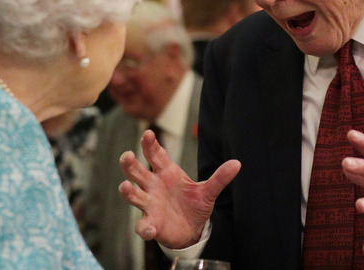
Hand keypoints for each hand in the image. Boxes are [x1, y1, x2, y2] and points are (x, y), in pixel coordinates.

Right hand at [118, 130, 240, 248]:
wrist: (192, 230)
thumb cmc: (194, 205)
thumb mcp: (208, 191)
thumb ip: (220, 178)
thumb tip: (238, 163)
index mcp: (166, 173)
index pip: (155, 155)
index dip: (150, 144)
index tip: (148, 133)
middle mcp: (153, 186)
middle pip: (137, 172)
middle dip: (129, 164)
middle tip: (127, 156)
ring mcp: (149, 205)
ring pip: (133, 196)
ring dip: (128, 192)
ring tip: (125, 187)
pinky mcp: (151, 224)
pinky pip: (143, 225)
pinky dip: (144, 227)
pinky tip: (149, 229)